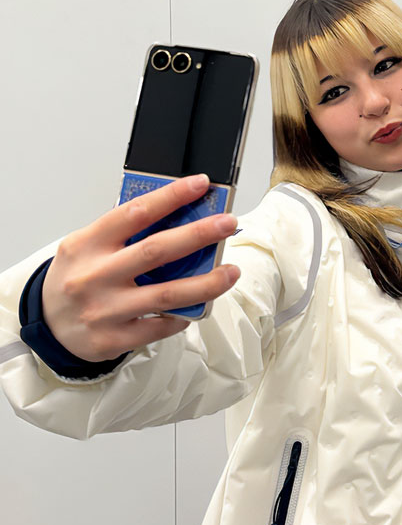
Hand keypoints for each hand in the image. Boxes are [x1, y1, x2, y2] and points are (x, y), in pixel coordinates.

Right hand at [42, 174, 240, 361]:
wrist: (48, 326)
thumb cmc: (75, 280)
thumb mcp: (85, 248)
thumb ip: (122, 235)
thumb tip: (176, 219)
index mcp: (88, 244)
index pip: (134, 213)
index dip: (170, 197)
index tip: (199, 185)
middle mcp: (95, 276)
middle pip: (156, 251)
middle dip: (198, 235)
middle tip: (227, 224)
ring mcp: (105, 310)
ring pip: (166, 295)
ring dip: (205, 283)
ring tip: (231, 272)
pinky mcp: (114, 338)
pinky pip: (159, 327)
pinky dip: (182, 316)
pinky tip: (196, 308)